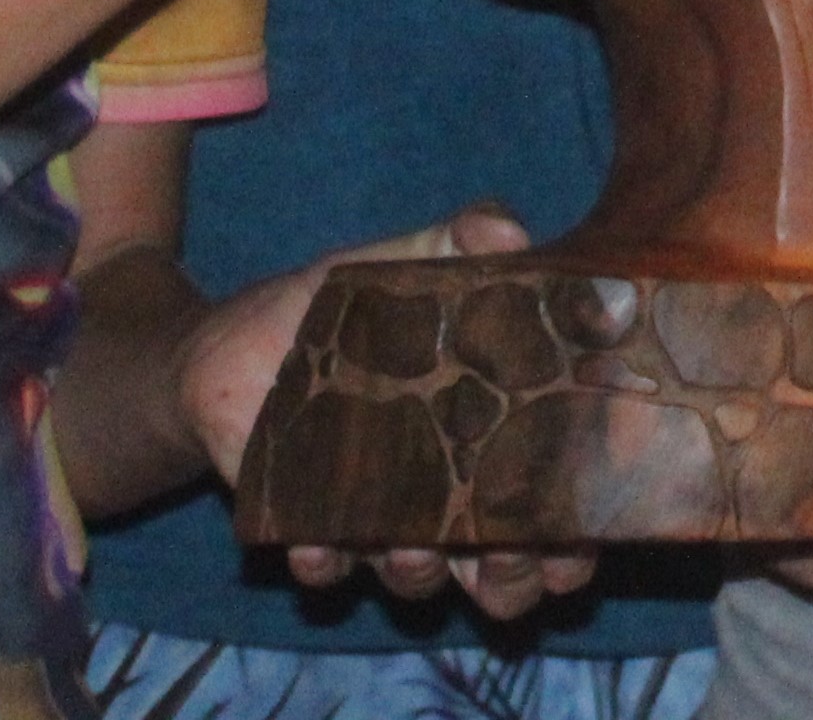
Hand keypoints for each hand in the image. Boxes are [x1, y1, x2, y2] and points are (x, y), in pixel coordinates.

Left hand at [180, 203, 592, 620]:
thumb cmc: (338, 305)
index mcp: (490, 436)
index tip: (582, 540)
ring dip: (421, 575)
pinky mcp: (307, 527)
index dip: (577, 538)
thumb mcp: (401, 258)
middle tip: (505, 561)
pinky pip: (325, 568)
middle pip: (503, 570)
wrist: (230, 342)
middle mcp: (446, 495)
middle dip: (513, 581)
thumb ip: (457, 237)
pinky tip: (317, 545)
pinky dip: (325, 563)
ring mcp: (379, 520)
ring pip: (419, 578)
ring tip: (410, 551)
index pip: (555, 507)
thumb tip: (508, 231)